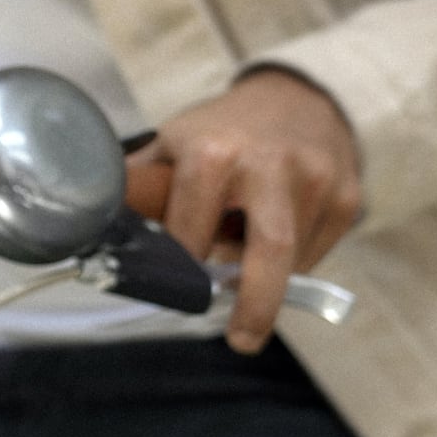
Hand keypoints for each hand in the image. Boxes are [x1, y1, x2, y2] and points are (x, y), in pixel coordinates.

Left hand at [124, 68, 360, 353]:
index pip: (192, 236)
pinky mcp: (346, 197)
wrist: (298, 97)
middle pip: (269, 252)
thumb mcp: (174, 144)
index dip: (182, 265)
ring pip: (291, 261)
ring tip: (250, 253)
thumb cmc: (223, 130)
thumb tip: (90, 225)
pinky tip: (278, 234)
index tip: (177, 284)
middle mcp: (269, 166)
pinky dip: (294, 260)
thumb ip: (141, 187)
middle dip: (256, 304)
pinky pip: (316, 252)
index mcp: (214, 154)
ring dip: (267, 275)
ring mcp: (315, 181)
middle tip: (241, 340)